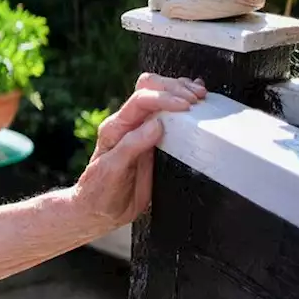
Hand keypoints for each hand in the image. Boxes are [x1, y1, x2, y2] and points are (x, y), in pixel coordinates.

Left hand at [75, 73, 206, 227]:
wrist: (98, 210)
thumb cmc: (100, 192)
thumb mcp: (112, 170)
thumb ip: (131, 146)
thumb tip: (156, 124)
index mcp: (116, 128)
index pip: (141, 100)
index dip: (165, 97)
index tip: (186, 105)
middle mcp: (128, 124)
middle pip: (150, 88)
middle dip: (175, 88)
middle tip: (197, 99)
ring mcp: (141, 130)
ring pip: (159, 95)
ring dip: (180, 91)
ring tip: (201, 96)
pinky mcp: (152, 139)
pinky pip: (166, 113)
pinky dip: (181, 101)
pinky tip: (196, 101)